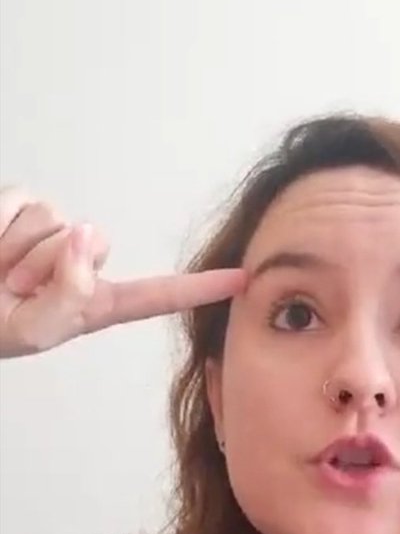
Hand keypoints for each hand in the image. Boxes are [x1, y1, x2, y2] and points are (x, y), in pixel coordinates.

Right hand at [0, 186, 246, 359]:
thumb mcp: (33, 330)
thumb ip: (69, 293)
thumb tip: (85, 234)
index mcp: (91, 303)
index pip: (153, 295)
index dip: (197, 288)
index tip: (243, 279)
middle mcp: (77, 263)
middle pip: (92, 244)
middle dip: (45, 266)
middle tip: (11, 289)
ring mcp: (50, 232)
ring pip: (55, 222)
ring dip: (16, 251)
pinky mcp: (20, 204)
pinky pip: (20, 203)